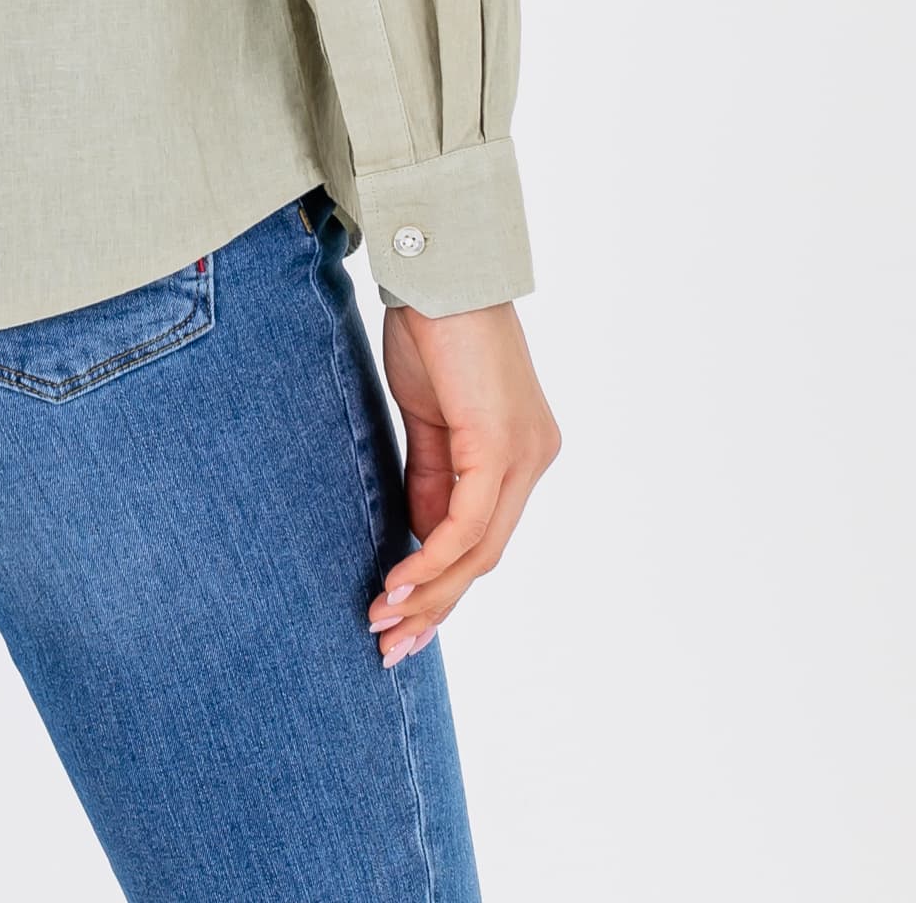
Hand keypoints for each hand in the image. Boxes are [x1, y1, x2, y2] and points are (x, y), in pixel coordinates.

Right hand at [368, 300, 558, 665]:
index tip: (398, 619)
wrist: (437, 271)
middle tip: (387, 645)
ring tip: (381, 623)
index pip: (483, 537)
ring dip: (426, 594)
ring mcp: (524, 455)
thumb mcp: (429, 417)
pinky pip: (467, 524)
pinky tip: (394, 584)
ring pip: (478, 551)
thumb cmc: (431, 330)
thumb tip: (419, 537)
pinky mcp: (499, 447)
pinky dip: (430, 560)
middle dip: (433, 606)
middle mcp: (535, 459)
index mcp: (519, 452)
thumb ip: (432, 476)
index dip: (440, 584)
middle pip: (484, 556)